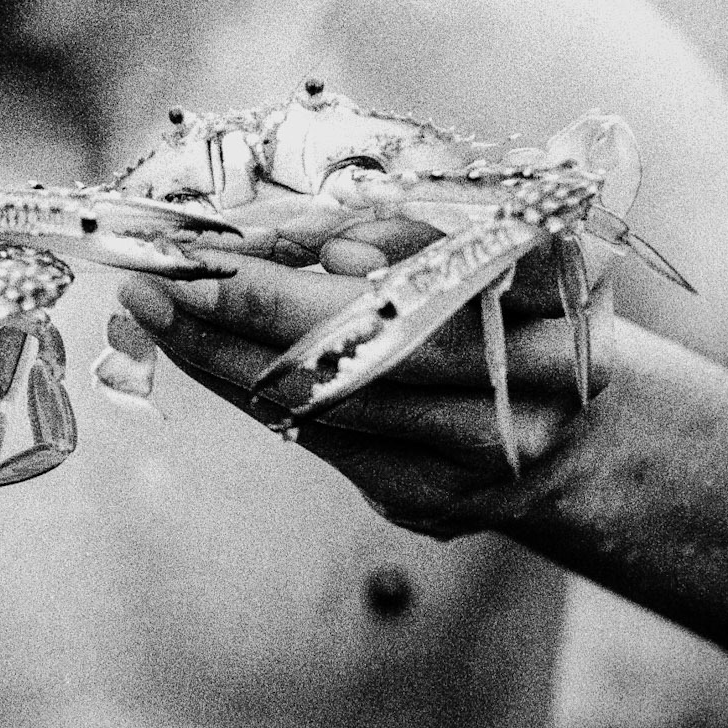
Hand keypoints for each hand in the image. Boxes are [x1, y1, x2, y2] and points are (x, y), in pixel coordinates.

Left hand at [119, 225, 614, 539]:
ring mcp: (489, 451)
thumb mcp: (491, 242)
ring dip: (227, 352)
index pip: (448, 262)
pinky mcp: (433, 499)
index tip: (241, 238)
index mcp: (568, 286)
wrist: (571, 433)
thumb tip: (315, 246)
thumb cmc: (510, 308)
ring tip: (155, 308)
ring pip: (335, 400)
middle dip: (255, 307)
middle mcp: (540, 377)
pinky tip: (197, 351)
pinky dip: (250, 390)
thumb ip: (412, 229)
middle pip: (378, 343)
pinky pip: (319, 439)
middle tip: (162, 277)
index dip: (352, 250)